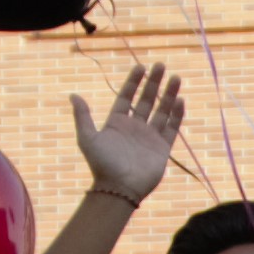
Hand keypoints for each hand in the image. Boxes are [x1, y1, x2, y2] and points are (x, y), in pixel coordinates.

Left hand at [74, 61, 188, 200]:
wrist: (119, 188)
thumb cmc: (101, 164)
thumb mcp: (87, 138)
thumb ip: (82, 116)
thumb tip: (73, 95)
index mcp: (117, 123)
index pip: (126, 97)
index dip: (133, 82)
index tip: (141, 67)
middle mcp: (134, 127)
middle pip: (146, 100)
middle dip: (154, 83)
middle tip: (160, 65)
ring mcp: (150, 137)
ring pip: (162, 110)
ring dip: (168, 94)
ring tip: (176, 77)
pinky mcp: (162, 148)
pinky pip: (171, 128)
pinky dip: (176, 114)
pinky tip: (180, 99)